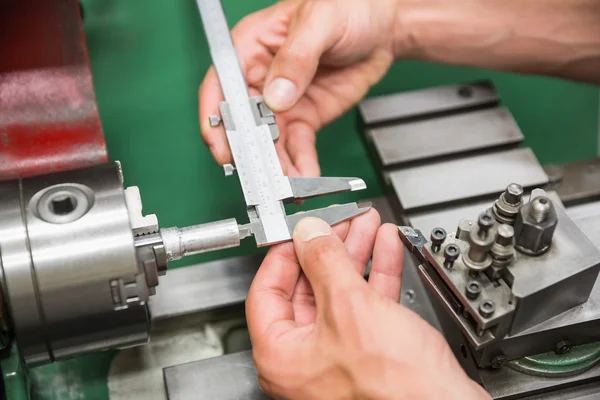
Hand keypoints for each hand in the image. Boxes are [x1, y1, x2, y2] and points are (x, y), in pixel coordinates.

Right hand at [199, 0, 405, 176]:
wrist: (383, 26)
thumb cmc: (347, 6)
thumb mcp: (320, 23)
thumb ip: (296, 59)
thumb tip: (275, 96)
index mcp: (251, 48)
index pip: (221, 86)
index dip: (216, 118)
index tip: (222, 146)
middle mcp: (261, 78)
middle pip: (243, 123)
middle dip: (250, 152)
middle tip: (261, 175)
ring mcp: (282, 102)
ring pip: (269, 142)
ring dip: (276, 166)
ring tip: (287, 185)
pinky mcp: (304, 117)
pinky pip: (296, 146)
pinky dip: (299, 165)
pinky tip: (304, 177)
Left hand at [246, 211, 489, 398]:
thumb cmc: (393, 388)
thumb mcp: (349, 307)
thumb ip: (324, 262)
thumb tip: (308, 233)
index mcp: (280, 354)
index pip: (268, 290)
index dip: (286, 253)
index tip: (302, 229)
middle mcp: (304, 359)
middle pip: (309, 287)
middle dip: (331, 247)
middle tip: (341, 220)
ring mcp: (337, 357)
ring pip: (341, 292)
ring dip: (357, 254)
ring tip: (368, 225)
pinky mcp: (369, 353)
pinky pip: (366, 305)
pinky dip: (376, 274)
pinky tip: (386, 248)